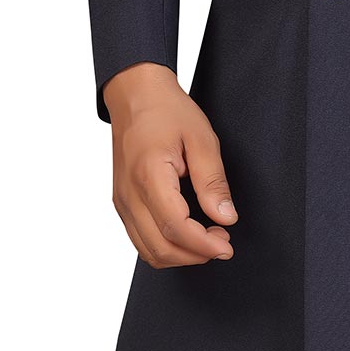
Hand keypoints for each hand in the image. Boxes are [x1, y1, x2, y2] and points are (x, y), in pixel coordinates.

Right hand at [103, 62, 238, 267]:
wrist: (135, 95)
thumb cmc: (167, 110)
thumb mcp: (201, 137)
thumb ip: (212, 180)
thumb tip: (226, 217)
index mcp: (149, 175)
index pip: (175, 227)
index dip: (203, 245)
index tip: (227, 246)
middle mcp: (129, 195)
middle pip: (160, 247)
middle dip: (195, 255)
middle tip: (223, 242)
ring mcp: (122, 201)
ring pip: (147, 250)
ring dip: (180, 255)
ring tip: (208, 239)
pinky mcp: (122, 203)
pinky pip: (140, 239)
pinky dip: (164, 245)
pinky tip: (186, 234)